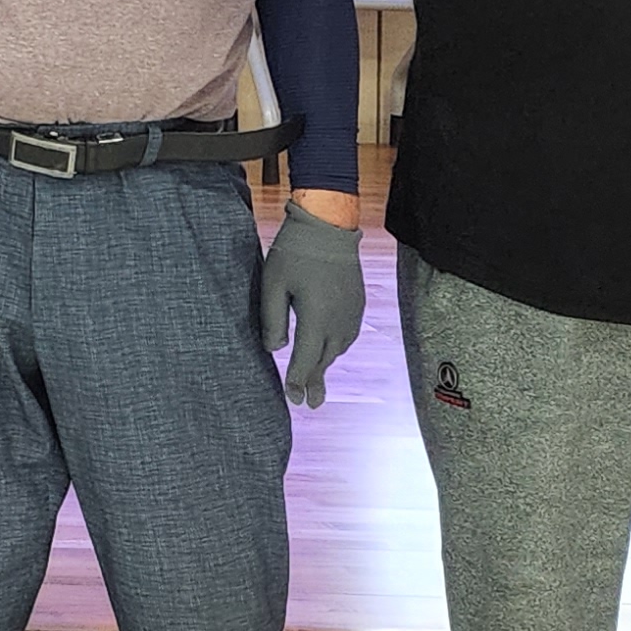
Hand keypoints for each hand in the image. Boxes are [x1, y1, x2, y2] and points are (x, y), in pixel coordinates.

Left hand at [256, 204, 365, 406]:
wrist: (328, 227)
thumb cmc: (296, 252)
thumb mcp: (273, 284)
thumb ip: (273, 319)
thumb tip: (274, 349)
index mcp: (317, 318)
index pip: (306, 359)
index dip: (298, 381)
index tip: (294, 400)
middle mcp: (339, 321)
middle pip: (325, 359)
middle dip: (315, 381)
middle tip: (309, 403)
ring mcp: (352, 313)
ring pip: (337, 349)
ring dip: (325, 363)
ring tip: (315, 379)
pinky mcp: (358, 305)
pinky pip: (347, 335)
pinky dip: (335, 347)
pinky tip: (328, 349)